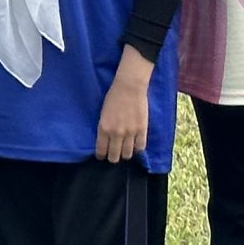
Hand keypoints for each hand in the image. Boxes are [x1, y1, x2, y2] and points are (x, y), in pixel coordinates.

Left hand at [95, 49, 153, 164]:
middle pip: (114, 157)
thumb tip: (106, 141)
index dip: (102, 155)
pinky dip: (137, 148)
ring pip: (128, 154)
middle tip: (114, 154)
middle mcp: (116, 133)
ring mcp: (130, 133)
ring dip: (125, 153)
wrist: (129, 87)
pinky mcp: (142, 130)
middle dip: (113, 157)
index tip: (102, 156)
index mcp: (104, 128)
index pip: (101, 151)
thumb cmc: (113, 97)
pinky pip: (140, 147)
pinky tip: (135, 144)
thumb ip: (105, 128)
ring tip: (125, 149)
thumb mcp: (103, 114)